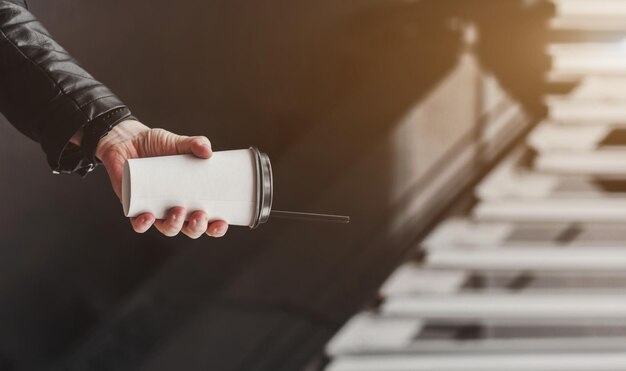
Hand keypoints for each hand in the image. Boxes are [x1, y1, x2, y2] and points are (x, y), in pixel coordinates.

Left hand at [93, 120, 228, 237]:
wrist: (127, 140)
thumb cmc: (157, 144)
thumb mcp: (178, 142)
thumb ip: (196, 144)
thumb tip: (208, 152)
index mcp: (192, 197)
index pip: (208, 220)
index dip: (215, 227)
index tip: (221, 222)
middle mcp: (175, 208)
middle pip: (190, 229)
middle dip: (197, 228)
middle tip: (200, 215)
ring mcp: (155, 209)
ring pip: (167, 229)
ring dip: (174, 225)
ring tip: (178, 211)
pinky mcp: (134, 207)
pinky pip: (138, 223)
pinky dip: (143, 224)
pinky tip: (148, 216)